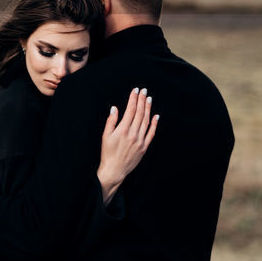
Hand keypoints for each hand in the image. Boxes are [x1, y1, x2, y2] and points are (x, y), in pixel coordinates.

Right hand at [96, 87, 158, 203]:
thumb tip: (115, 108)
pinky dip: (154, 124)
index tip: (135, 90)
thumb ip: (111, 121)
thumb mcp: (105, 136)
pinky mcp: (144, 147)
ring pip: (146, 121)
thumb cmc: (107, 153)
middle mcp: (133, 134)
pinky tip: (155, 116)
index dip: (133, 99)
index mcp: (122, 130)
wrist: (114, 170)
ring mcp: (140, 141)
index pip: (130, 110)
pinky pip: (151, 133)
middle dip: (141, 100)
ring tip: (148, 99)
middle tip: (144, 91)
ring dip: (148, 109)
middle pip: (139, 113)